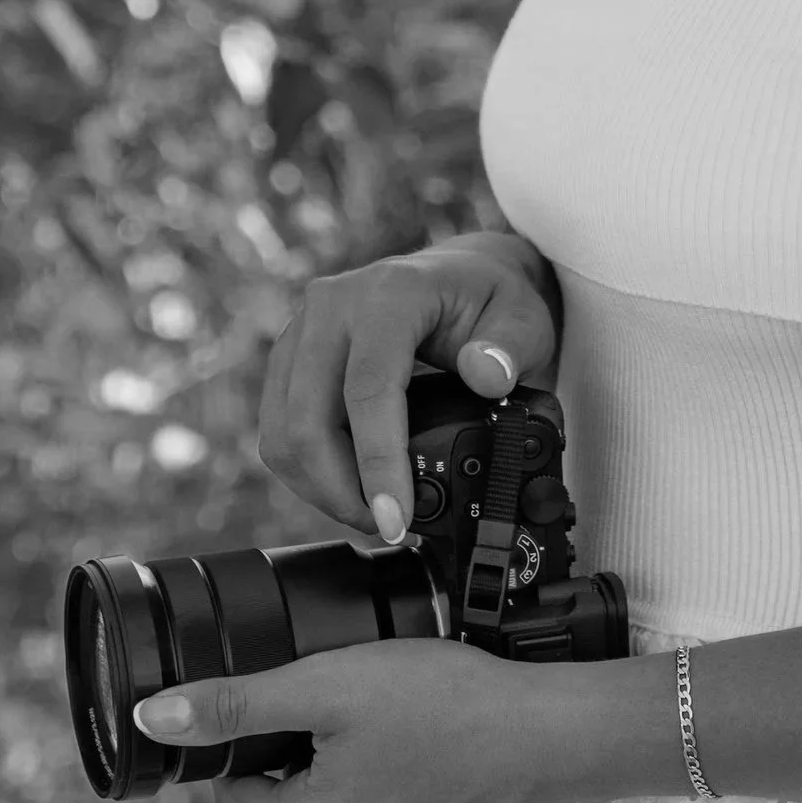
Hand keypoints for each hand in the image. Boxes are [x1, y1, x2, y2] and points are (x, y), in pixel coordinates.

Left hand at [132, 638, 576, 802]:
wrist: (555, 735)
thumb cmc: (447, 699)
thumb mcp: (330, 682)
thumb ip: (238, 704)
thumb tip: (152, 720)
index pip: (243, 800)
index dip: (256, 750)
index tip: (294, 715)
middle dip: (318, 766)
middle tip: (366, 710)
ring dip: (368, 789)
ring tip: (412, 735)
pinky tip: (445, 768)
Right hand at [259, 236, 559, 544]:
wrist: (461, 276)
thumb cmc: (490, 299)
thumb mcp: (524, 317)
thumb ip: (512, 346)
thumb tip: (487, 374)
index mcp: (389, 293)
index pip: (369, 389)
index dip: (378, 462)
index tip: (396, 518)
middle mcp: (331, 306)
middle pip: (309, 418)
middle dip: (341, 490)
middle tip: (386, 526)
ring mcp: (302, 330)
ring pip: (282, 430)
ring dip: (319, 486)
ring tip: (370, 513)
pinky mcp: (289, 357)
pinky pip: (277, 427)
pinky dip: (306, 469)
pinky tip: (345, 487)